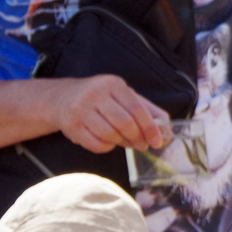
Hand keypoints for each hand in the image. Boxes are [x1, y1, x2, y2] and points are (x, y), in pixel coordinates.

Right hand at [55, 75, 169, 152]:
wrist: (62, 98)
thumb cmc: (101, 98)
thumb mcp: (125, 96)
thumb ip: (149, 111)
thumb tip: (168, 132)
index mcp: (113, 84)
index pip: (136, 109)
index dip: (150, 128)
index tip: (158, 141)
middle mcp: (95, 94)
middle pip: (124, 123)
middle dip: (137, 138)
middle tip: (143, 145)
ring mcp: (80, 110)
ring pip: (109, 134)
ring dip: (123, 143)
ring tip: (127, 143)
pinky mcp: (71, 126)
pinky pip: (95, 144)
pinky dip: (107, 147)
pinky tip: (110, 142)